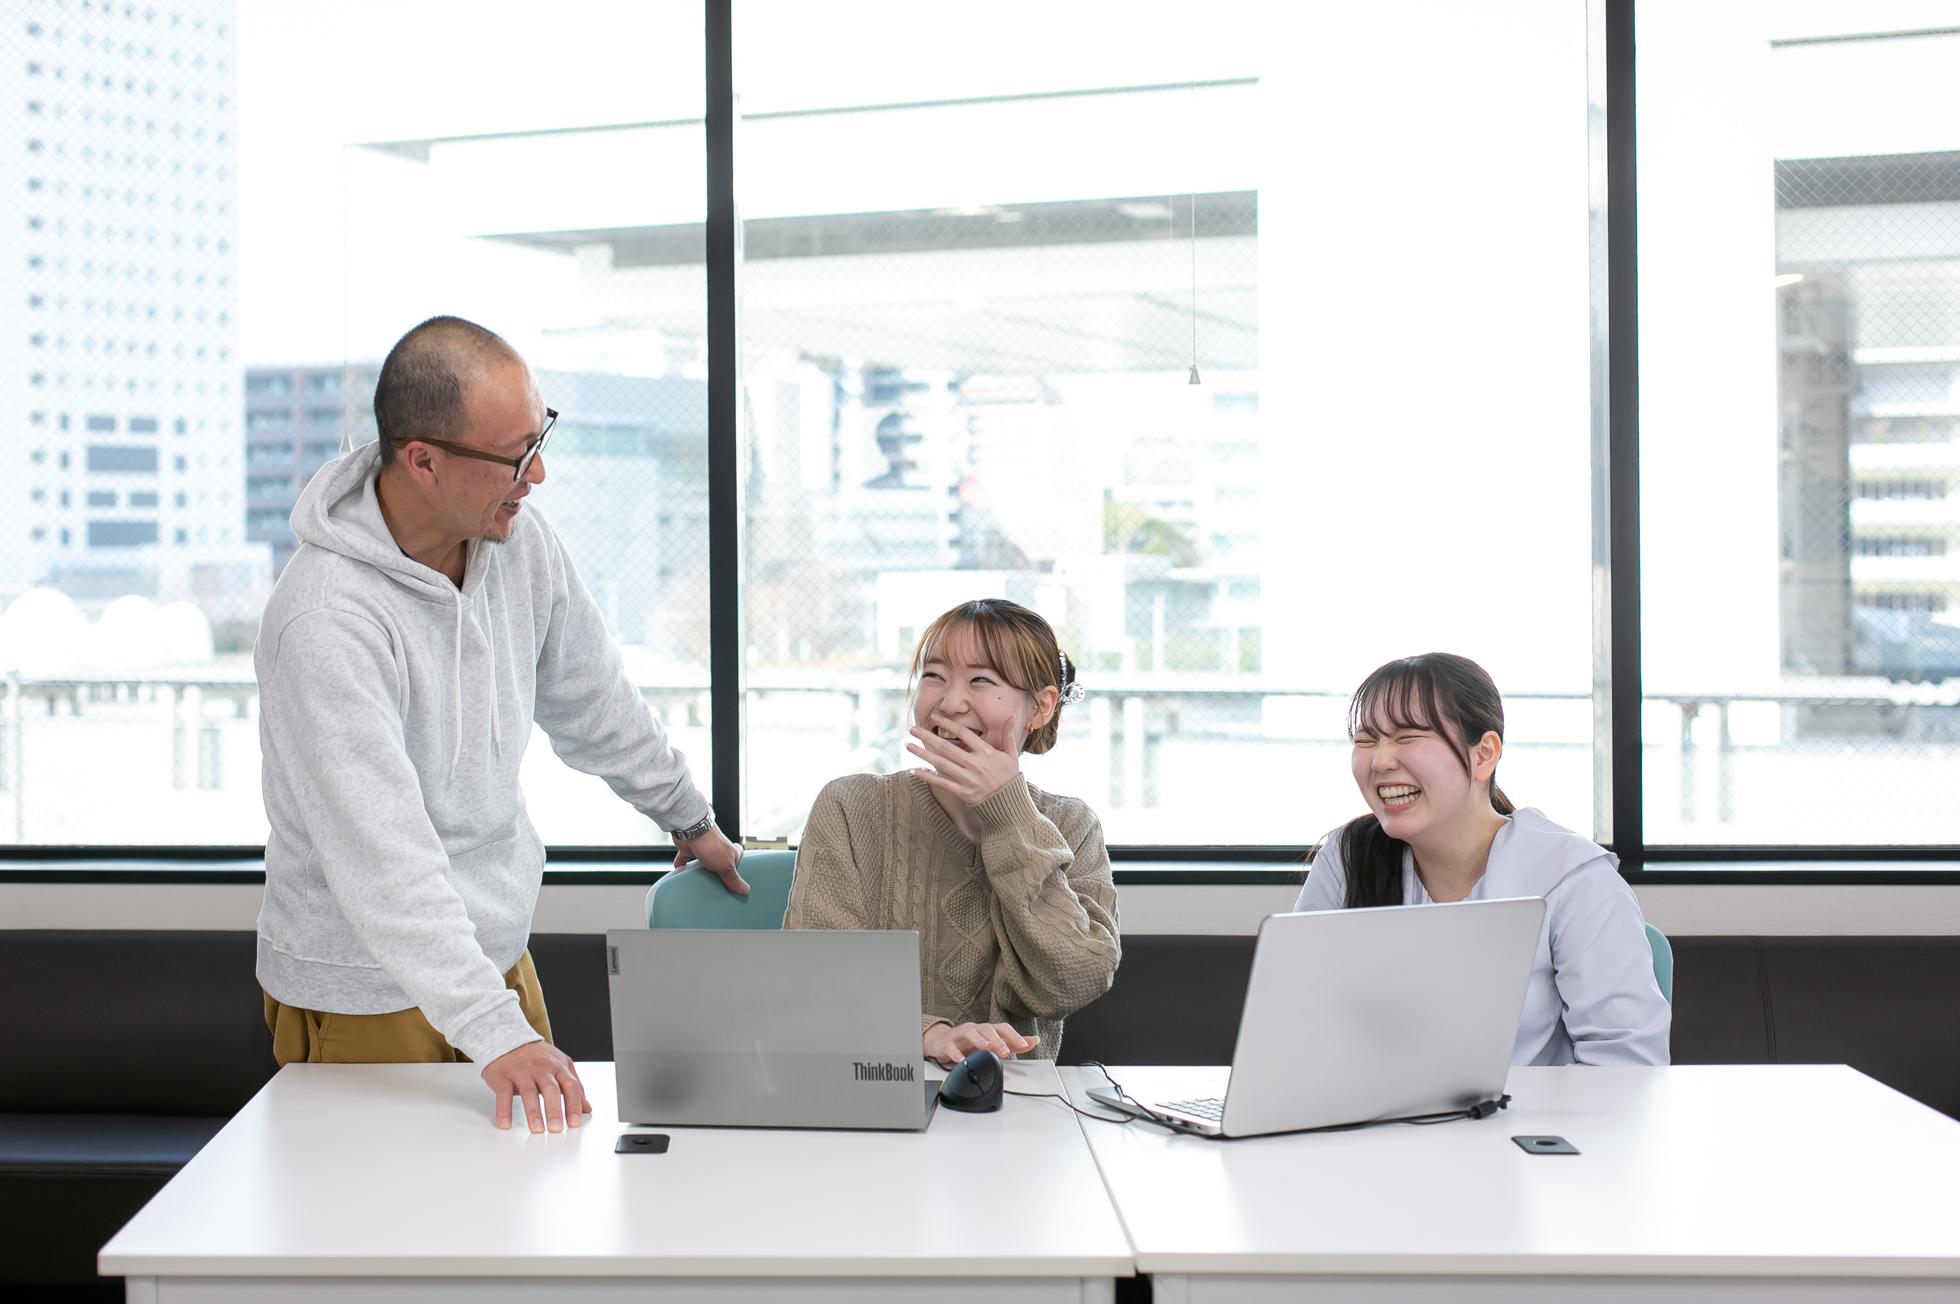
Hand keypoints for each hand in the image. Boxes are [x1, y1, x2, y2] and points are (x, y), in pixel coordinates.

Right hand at [481, 1040, 591, 1132]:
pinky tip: (505, 1124)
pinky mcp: (503, 1077)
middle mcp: (541, 1068)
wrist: (509, 1040)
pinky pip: (504, 1094)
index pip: (570, 1086)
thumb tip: (587, 1109)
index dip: (574, 1104)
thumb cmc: (538, 1057)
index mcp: (558, 1067)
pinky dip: (504, 1110)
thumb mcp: (560, 1066)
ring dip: (533, 1112)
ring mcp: (521, 1072)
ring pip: (529, 1092)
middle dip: (554, 1109)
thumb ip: (574, 1087)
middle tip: (556, 1128)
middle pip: (550, 1089)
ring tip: (537, 1129)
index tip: (574, 1123)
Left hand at [675, 823, 747, 894]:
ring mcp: (704, 848)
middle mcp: (718, 849)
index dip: (739, 865)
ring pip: (703, 862)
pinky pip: (684, 859)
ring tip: (700, 881)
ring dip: (701, 869)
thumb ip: (733, 879)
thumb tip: (745, 889)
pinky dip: (682, 865)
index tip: (738, 877)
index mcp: (731, 852)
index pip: (739, 857)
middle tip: (719, 884)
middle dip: (719, 870)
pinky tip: (681, 873)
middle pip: (720, 861)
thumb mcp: (726, 866)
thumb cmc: (711, 843)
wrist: (691, 830)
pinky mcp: (689, 849)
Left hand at [905, 720, 1019, 806]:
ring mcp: (967, 778)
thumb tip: (1012, 716)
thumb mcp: (1011, 755)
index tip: (935, 717)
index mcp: (986, 752)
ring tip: (908, 745)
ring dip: (923, 754)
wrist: (1010, 803)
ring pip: (941, 763)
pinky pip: (942, 783)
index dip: (948, 724)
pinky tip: (914, 770)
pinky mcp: (962, 792)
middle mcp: (975, 764)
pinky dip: (928, 776)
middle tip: (912, 729)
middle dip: (927, 737)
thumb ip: (1008, 735)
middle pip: (946, 747)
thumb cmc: (1009, 777)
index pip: (963, 734)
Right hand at [924, 1020, 1037, 1067]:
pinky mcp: (947, 1044)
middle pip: (987, 1030)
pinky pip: (950, 1047)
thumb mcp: (991, 1043)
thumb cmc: (968, 1042)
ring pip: (970, 1033)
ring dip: (979, 1040)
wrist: (940, 1042)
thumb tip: (1034, 1040)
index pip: (1002, 1028)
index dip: (1014, 1035)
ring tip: (986, 1048)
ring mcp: (960, 1035)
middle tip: (1006, 1051)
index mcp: (987, 1030)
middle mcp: (975, 1030)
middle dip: (998, 1040)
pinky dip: (956, 1053)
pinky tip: (961, 1060)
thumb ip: (1013, 1043)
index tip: (1025, 1045)